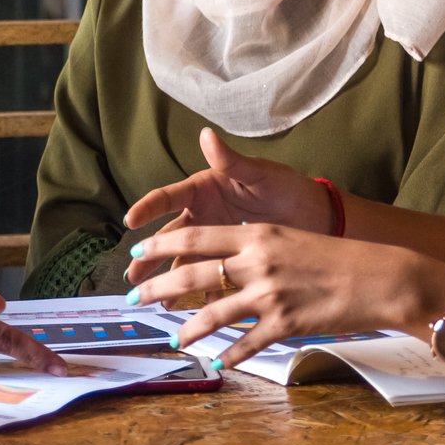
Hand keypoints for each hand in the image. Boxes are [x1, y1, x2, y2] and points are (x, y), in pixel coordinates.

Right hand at [122, 129, 335, 286]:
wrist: (313, 215)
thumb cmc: (284, 186)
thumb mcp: (259, 173)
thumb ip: (231, 161)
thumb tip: (206, 134)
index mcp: (203, 190)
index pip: (168, 198)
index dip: (148, 208)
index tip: (131, 220)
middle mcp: (202, 216)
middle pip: (168, 238)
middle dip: (149, 257)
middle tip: (133, 276)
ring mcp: (213, 242)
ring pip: (184, 262)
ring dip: (170, 281)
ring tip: (159, 300)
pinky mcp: (227, 261)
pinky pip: (209, 280)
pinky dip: (200, 295)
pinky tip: (192, 309)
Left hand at [130, 223, 444, 368]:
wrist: (379, 277)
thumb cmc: (337, 256)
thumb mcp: (290, 237)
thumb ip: (255, 243)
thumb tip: (223, 253)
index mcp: (258, 233)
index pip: (196, 236)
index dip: (162, 244)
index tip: (138, 250)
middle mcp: (258, 261)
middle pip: (193, 273)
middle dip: (157, 287)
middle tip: (135, 297)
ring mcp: (270, 294)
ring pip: (213, 313)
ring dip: (188, 328)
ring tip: (173, 339)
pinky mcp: (285, 323)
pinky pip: (246, 343)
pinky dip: (229, 354)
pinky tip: (217, 361)